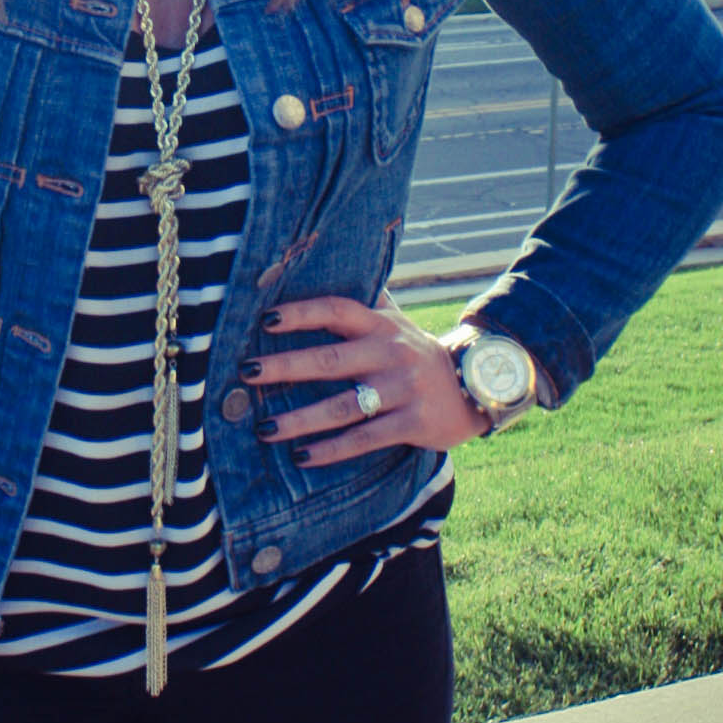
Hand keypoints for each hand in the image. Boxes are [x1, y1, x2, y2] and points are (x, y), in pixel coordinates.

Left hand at [251, 291, 483, 465]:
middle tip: (247, 372)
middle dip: (286, 366)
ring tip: (265, 428)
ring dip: (301, 419)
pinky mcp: (413, 423)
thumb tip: (322, 266)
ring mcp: (403, 389)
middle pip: (330, 359)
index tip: (266, 319)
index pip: (337, 310)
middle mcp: (390, 353)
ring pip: (344, 406)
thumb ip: (365, 300)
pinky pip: (365, 438)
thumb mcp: (396, 322)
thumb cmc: (416, 353)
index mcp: (381, 325)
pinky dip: (331, 449)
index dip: (302, 313)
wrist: (474, 386)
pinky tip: (302, 456)